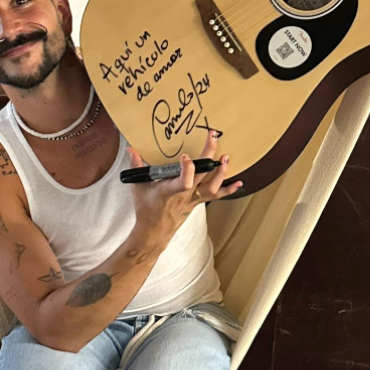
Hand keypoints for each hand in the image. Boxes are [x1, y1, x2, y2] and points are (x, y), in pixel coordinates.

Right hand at [126, 130, 242, 248]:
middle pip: (202, 175)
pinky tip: (239, 182)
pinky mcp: (199, 201)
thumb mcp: (138, 186)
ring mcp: (194, 198)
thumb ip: (136, 166)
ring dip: (222, 172)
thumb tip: (130, 147)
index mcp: (170, 191)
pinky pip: (217, 195)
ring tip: (226, 157)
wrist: (154, 231)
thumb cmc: (146, 208)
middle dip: (209, 155)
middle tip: (214, 137)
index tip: (185, 156)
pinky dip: (229, 189)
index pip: (183, 181)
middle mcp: (186, 194)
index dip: (187, 169)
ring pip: (213, 186)